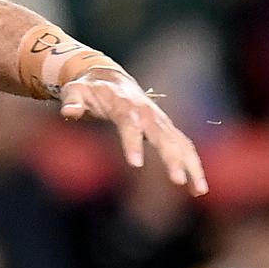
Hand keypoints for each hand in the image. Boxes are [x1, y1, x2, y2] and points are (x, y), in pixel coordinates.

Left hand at [59, 67, 207, 195]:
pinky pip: (183, 146)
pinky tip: (197, 188)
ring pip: (180, 143)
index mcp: (125, 106)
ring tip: (199, 190)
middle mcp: (148, 113)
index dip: (133, 143)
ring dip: (191, 165)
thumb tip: (69, 111)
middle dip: (172, 158)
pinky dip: (192, 164)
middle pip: (163, 136)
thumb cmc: (89, 88)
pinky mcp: (165, 128)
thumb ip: (72, 101)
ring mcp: (160, 121)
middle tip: (178, 181)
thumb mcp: (75, 91)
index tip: (135, 164)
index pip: (130, 125)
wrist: (108, 78)